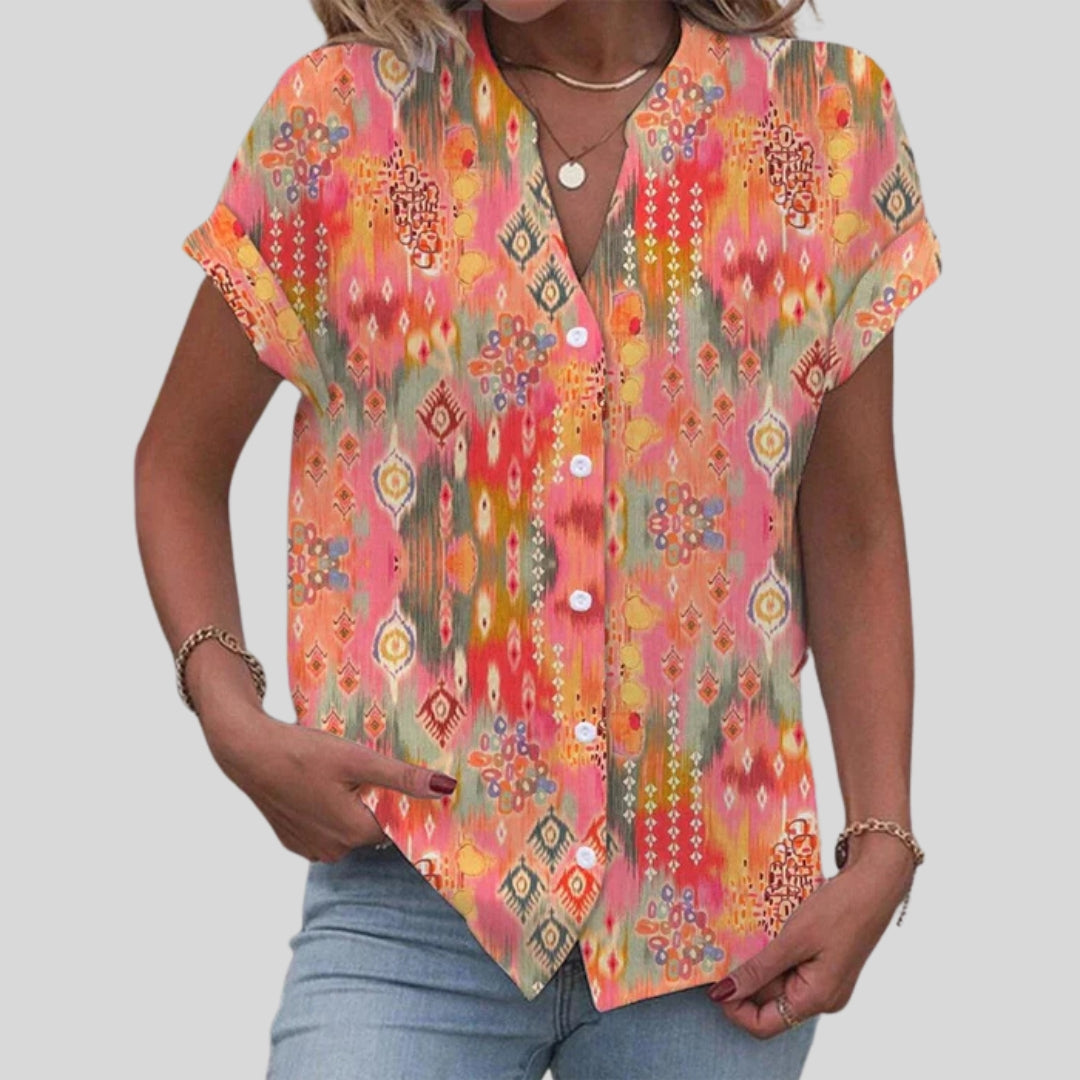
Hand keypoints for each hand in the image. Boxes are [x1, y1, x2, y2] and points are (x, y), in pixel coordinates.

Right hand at [201, 704, 456, 862]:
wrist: (248, 752)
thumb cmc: (302, 753)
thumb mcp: (359, 759)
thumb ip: (403, 777)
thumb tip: (446, 788)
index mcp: (354, 833)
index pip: (399, 827)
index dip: (407, 804)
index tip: (411, 783)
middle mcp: (334, 850)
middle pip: (375, 828)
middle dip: (380, 803)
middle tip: (372, 771)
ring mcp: (311, 849)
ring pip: (351, 830)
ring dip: (355, 807)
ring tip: (346, 776)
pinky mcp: (295, 841)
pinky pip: (328, 831)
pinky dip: (332, 812)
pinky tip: (324, 786)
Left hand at [708, 834, 915, 1037]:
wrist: (874, 883)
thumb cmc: (839, 910)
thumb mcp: (792, 939)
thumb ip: (758, 969)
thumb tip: (723, 993)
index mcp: (816, 998)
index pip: (764, 1025)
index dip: (735, 1008)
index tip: (714, 983)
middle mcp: (822, 998)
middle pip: (769, 1004)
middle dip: (745, 981)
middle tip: (725, 951)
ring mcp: (824, 981)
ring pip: (778, 983)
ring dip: (758, 965)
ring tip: (747, 936)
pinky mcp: (824, 964)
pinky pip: (790, 968)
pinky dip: (773, 955)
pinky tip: (765, 932)